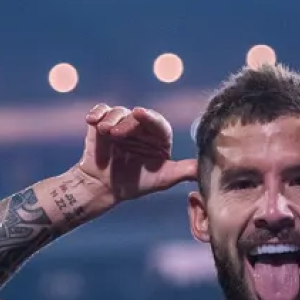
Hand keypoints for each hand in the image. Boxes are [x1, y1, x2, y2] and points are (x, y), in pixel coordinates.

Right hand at [75, 104, 197, 203]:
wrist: (104, 188)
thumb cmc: (135, 184)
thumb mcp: (163, 179)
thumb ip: (184, 171)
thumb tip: (207, 167)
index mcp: (159, 137)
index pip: (158, 124)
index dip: (149, 118)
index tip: (139, 113)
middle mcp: (142, 127)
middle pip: (136, 116)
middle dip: (126, 122)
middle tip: (115, 133)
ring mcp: (121, 123)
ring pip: (118, 112)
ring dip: (110, 119)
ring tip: (104, 131)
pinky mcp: (102, 123)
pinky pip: (101, 111)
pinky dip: (97, 113)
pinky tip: (92, 121)